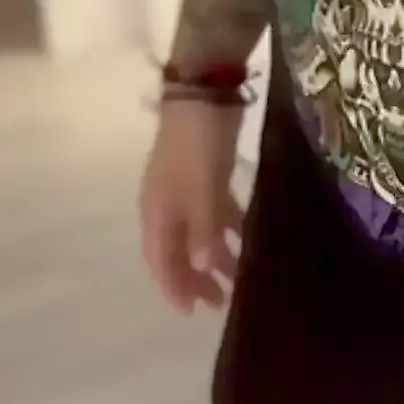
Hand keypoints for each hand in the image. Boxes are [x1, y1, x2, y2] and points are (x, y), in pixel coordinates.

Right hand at [138, 98, 244, 312]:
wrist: (203, 92)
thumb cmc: (197, 144)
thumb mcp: (200, 188)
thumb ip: (201, 228)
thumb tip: (200, 265)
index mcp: (156, 209)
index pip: (159, 258)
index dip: (173, 285)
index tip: (191, 311)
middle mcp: (166, 203)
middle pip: (177, 249)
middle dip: (194, 276)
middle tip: (219, 301)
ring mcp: (185, 186)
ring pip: (197, 231)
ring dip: (214, 254)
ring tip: (238, 277)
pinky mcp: (206, 172)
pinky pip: (214, 210)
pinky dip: (226, 226)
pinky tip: (246, 236)